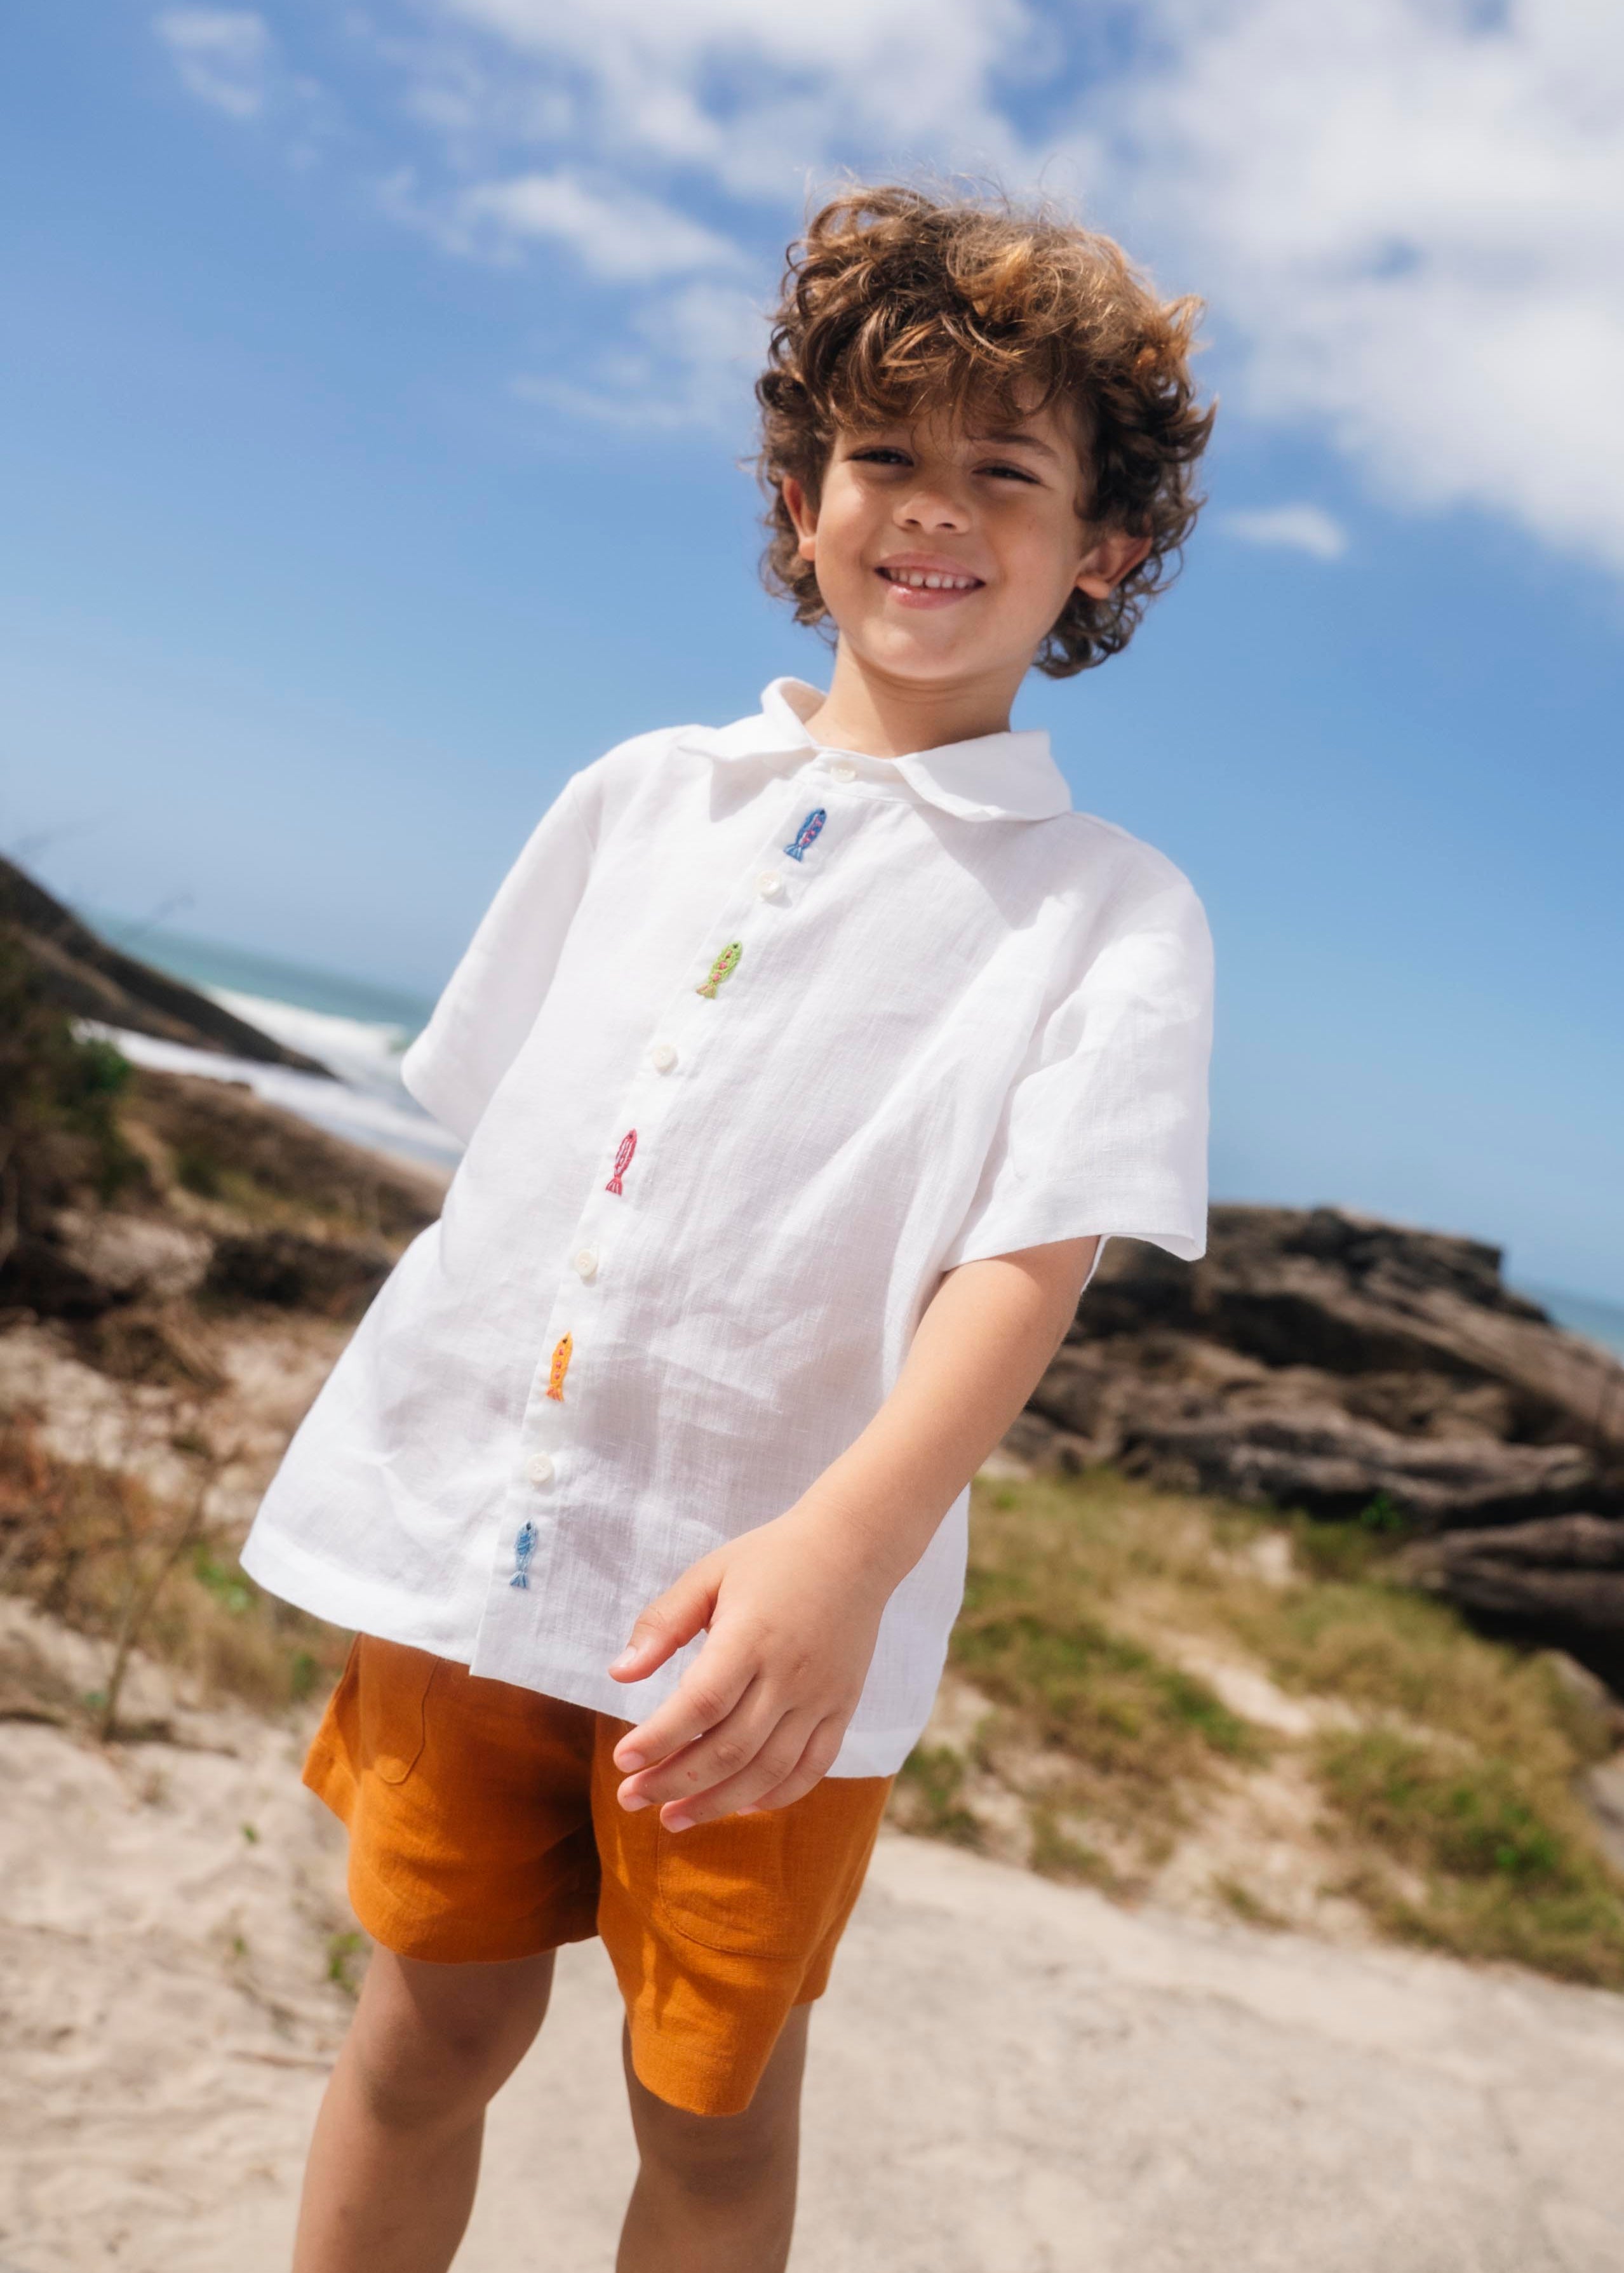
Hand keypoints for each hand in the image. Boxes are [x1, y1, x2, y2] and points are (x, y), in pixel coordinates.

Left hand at [607, 1506, 889, 1830]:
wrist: (854, 1547)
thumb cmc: (771, 1558)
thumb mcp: (709, 1574)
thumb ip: (663, 1623)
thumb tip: (619, 1674)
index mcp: (751, 1636)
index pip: (700, 1704)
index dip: (659, 1739)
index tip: (621, 1761)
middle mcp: (789, 1674)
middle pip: (729, 1748)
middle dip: (674, 1782)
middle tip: (631, 1798)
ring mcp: (821, 1696)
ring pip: (768, 1770)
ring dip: (718, 1803)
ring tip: (672, 1819)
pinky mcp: (842, 1707)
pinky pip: (813, 1766)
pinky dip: (778, 1795)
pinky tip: (742, 1807)